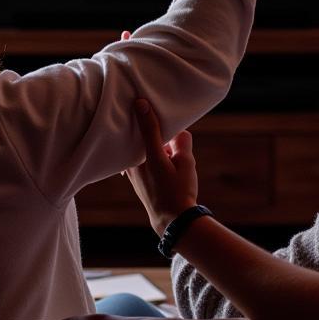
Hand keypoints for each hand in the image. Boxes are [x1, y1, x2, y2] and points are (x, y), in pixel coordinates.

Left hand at [124, 98, 198, 235]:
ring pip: (136, 149)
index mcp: (147, 157)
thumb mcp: (186, 163)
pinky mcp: (136, 179)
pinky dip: (144, 152)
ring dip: (145, 141)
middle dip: (145, 127)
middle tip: (147, 110)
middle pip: (136, 138)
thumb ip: (181, 142)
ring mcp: (132, 173)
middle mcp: (135, 164)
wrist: (173, 220)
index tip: (140, 99)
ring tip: (154, 132)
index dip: (145, 112)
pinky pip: (136, 159)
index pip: (145, 128)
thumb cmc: (179, 190)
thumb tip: (180, 130)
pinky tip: (155, 150)